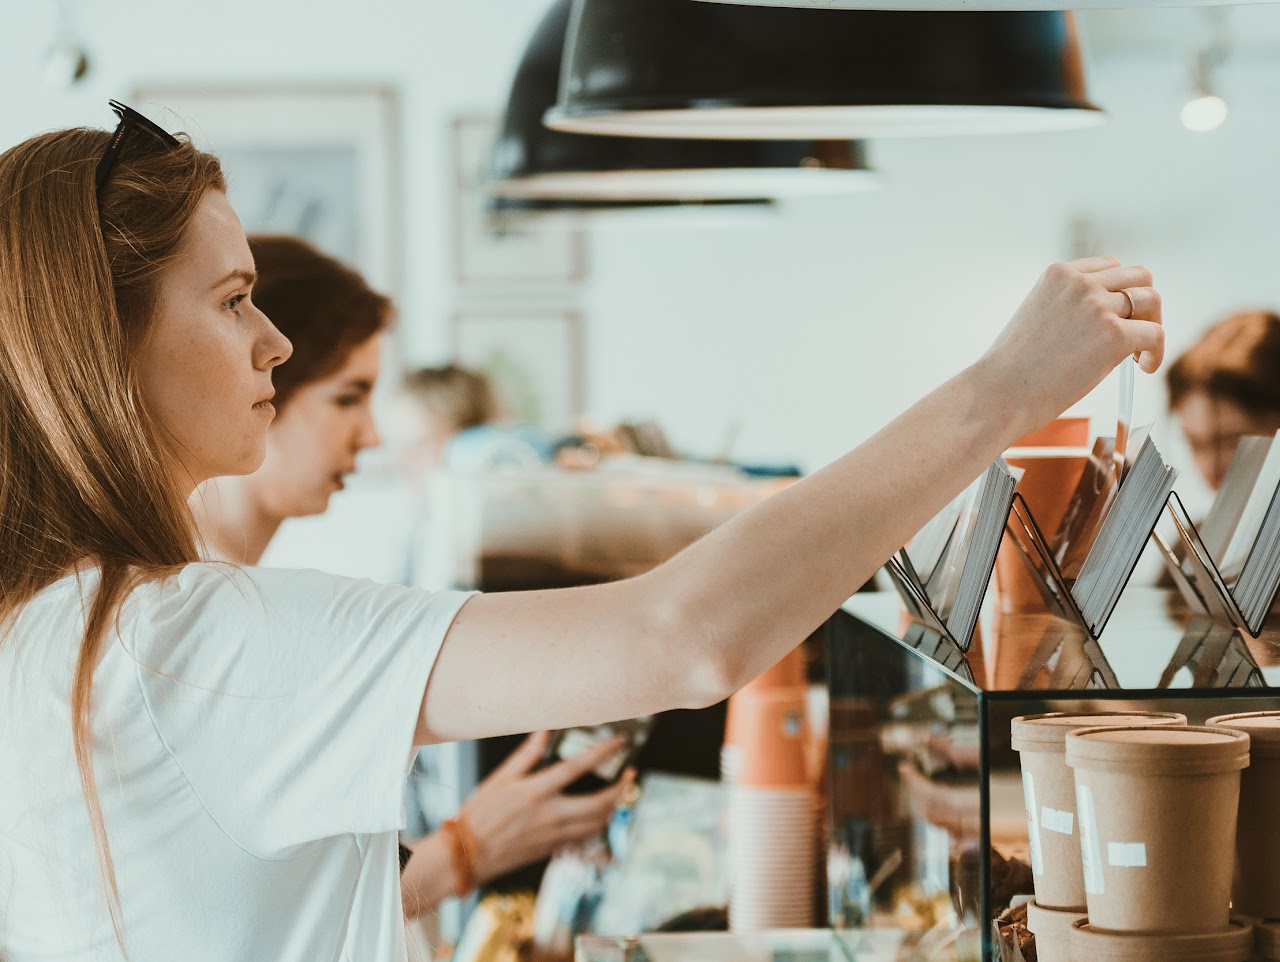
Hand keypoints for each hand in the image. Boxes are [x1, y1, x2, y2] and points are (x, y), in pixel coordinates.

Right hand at [460, 731, 634, 883]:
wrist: (468, 855)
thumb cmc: (480, 814)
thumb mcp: (500, 778)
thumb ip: (526, 755)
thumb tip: (544, 731)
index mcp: (537, 792)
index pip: (578, 767)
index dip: (603, 752)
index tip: (620, 740)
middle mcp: (551, 815)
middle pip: (599, 802)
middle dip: (621, 787)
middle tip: (630, 772)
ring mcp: (554, 835)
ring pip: (597, 823)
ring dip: (614, 806)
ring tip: (619, 791)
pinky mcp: (552, 849)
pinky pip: (585, 837)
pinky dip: (599, 825)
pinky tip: (600, 815)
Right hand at [980, 256, 1163, 437]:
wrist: (1000, 393)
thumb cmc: (1011, 369)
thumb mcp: (1035, 317)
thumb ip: (1067, 307)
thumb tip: (1102, 322)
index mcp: (1058, 274)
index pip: (1109, 266)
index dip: (1120, 292)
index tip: (1117, 316)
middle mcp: (1080, 283)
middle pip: (1139, 276)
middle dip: (1143, 304)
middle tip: (1136, 333)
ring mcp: (1098, 307)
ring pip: (1152, 300)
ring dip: (1153, 324)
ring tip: (1140, 354)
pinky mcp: (1114, 335)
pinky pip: (1155, 334)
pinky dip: (1156, 353)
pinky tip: (1143, 369)